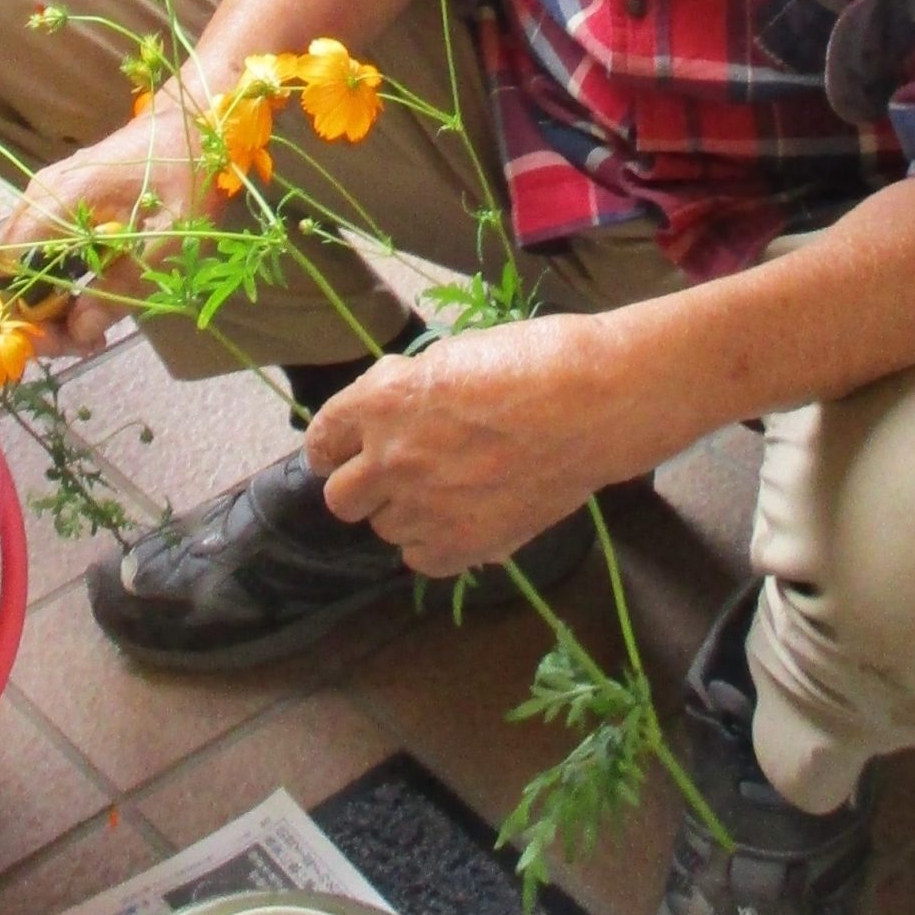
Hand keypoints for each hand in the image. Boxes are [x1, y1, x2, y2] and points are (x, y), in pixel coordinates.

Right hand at [0, 86, 211, 355]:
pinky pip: (41, 247)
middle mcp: (43, 194)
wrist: (194, 120)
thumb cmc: (189, 172)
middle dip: (36, 316)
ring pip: (24, 261)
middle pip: (9, 269)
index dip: (22, 313)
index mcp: (63, 198)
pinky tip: (92, 301)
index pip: (9, 265)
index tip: (59, 343)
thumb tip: (81, 331)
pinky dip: (58, 279)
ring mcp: (49, 194)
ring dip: (48, 301)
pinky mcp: (61, 200)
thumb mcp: (170, 237)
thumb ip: (123, 285)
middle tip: (84, 343)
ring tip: (94, 330)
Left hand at [307, 314, 621, 578]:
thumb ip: (406, 389)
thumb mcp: (451, 355)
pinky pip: (422, 559)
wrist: (592, 404)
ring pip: (385, 529)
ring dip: (407, 513)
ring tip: (449, 493)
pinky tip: (463, 520)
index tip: (341, 452)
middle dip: (363, 486)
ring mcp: (424, 507)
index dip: (333, 446)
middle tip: (398, 475)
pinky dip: (436, 544)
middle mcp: (390, 458)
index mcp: (381, 402)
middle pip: (340, 498)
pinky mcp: (461, 544)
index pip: (323, 438)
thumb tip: (387, 410)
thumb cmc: (532, 361)